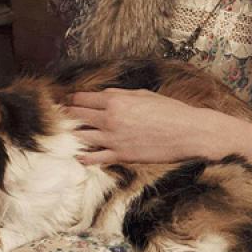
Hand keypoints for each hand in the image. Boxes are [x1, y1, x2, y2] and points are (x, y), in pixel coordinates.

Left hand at [66, 88, 237, 165]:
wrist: (189, 132)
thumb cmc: (171, 111)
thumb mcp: (144, 94)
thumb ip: (120, 94)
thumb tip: (103, 95)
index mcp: (115, 100)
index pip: (81, 98)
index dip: (71, 100)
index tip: (66, 102)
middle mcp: (110, 118)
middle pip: (76, 115)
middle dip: (67, 116)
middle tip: (62, 117)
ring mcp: (113, 138)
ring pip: (80, 136)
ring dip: (73, 135)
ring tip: (69, 135)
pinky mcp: (121, 155)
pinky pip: (93, 157)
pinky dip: (83, 156)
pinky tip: (79, 154)